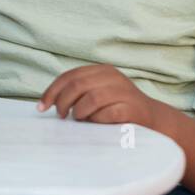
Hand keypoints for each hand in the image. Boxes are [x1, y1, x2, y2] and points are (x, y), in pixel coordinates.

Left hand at [37, 65, 158, 127]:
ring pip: (90, 98)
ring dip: (79, 112)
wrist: (153, 119)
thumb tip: (49, 101)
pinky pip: (106, 114)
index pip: (70, 76)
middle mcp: (113, 77)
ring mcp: (123, 92)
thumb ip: (79, 91)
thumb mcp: (99, 92)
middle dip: (62, 102)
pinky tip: (96, 124)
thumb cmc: (119, 108)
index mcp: (102, 70)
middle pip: (77, 85)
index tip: (41, 107)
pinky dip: (96, 120)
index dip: (52, 91)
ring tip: (79, 119)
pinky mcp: (131, 109)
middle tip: (60, 116)